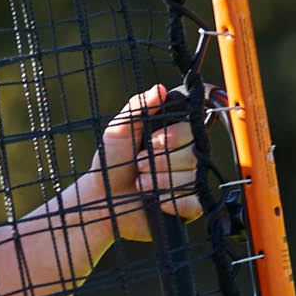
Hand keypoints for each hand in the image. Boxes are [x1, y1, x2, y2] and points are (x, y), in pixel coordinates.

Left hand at [91, 85, 202, 242]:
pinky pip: (194, 201)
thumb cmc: (110, 163)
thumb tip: (159, 88)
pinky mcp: (188, 206)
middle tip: (139, 165)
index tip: (147, 143)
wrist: (101, 198)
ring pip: (192, 178)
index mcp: (173, 137)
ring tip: (141, 184)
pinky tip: (156, 200)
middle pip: (192, 154)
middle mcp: (185, 158)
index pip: (190, 130)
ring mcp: (189, 182)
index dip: (169, 138)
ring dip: (160, 182)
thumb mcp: (119, 130)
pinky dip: (172, 200)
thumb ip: (138, 107)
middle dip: (160, 161)